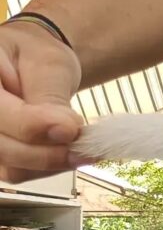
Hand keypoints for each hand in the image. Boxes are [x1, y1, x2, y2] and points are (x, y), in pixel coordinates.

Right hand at [0, 19, 82, 183]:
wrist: (28, 65)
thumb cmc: (34, 56)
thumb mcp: (47, 64)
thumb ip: (50, 97)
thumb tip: (65, 131)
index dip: (34, 126)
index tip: (72, 128)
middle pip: (4, 149)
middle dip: (50, 152)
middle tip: (87, 143)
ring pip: (13, 168)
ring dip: (54, 163)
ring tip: (83, 146)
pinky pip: (20, 173)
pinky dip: (49, 167)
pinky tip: (69, 152)